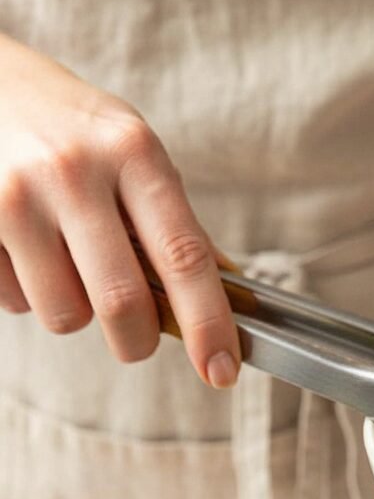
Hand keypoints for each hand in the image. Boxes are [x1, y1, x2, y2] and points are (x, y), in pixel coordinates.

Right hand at [0, 35, 239, 385]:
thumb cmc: (70, 128)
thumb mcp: (131, 153)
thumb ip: (174, 223)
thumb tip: (227, 299)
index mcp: (132, 152)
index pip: (184, 256)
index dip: (208, 323)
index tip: (223, 370)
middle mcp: (74, 170)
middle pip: (122, 304)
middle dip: (137, 340)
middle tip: (136, 337)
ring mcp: (16, 196)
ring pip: (64, 315)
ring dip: (74, 311)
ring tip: (65, 264)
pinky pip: (13, 303)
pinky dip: (26, 294)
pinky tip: (22, 250)